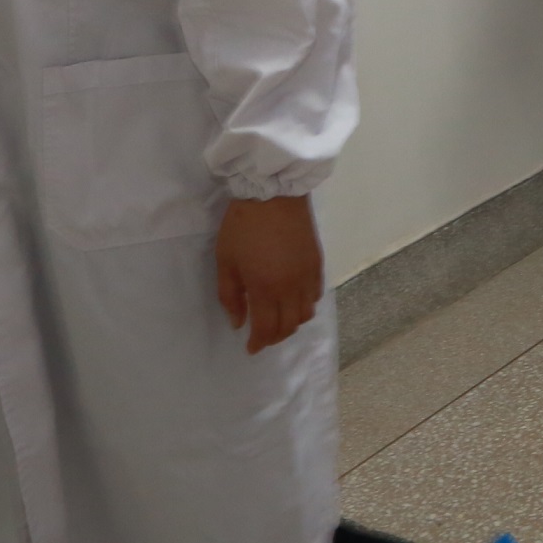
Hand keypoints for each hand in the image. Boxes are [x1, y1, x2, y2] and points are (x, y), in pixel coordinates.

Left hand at [216, 195, 323, 354]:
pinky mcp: (317, 263)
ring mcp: (307, 275)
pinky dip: (306, 305)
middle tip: (262, 336)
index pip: (267, 329)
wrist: (273, 194)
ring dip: (292, 323)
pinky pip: (316, 295)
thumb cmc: (242, 227)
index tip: (250, 348)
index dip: (258, 343)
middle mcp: (292, 287)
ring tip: (278, 320)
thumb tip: (239, 323)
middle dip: (275, 337)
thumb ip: (230, 296)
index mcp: (266, 289)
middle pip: (290, 325)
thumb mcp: (226, 261)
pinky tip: (294, 300)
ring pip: (306, 313)